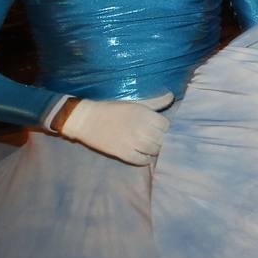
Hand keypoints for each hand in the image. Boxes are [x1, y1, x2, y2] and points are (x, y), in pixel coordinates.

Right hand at [57, 92, 174, 165]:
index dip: (162, 127)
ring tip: (147, 146)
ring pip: (154, 150)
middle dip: (159, 139)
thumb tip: (171, 96)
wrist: (86, 120)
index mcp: (144, 114)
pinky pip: (142, 160)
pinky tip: (142, 154)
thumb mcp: (134, 102)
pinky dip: (145, 159)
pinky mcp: (123, 154)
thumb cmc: (112, 109)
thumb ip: (155, 102)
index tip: (157, 128)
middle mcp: (140, 128)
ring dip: (153, 149)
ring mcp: (132, 142)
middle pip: (161, 139)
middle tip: (152, 138)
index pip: (165, 125)